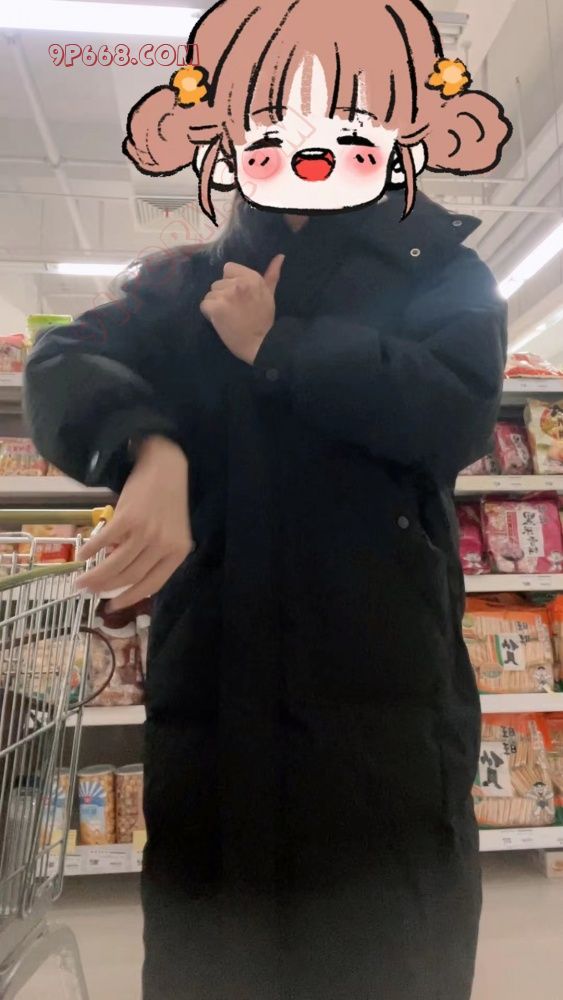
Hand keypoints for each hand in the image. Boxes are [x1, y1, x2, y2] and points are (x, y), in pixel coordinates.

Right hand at [77, 436, 192, 610]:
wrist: (165, 468)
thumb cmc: (167, 502)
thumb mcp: (169, 531)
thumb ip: (152, 554)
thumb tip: (118, 574)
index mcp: (177, 552)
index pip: (152, 584)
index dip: (130, 598)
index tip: (112, 607)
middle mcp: (164, 544)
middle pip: (131, 576)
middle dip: (106, 588)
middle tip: (88, 592)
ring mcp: (146, 531)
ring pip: (116, 563)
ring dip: (95, 576)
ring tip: (80, 581)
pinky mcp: (129, 517)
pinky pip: (106, 541)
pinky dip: (91, 550)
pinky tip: (82, 556)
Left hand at [200, 254, 284, 363]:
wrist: (260, 344)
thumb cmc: (264, 320)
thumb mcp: (270, 294)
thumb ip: (272, 274)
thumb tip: (280, 256)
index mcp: (252, 277)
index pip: (228, 268)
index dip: (230, 282)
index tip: (239, 297)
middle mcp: (239, 283)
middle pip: (217, 283)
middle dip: (223, 295)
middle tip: (235, 310)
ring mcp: (227, 295)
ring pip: (210, 294)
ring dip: (215, 305)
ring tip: (228, 316)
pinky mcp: (216, 308)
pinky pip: (204, 305)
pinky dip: (209, 314)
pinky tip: (220, 321)